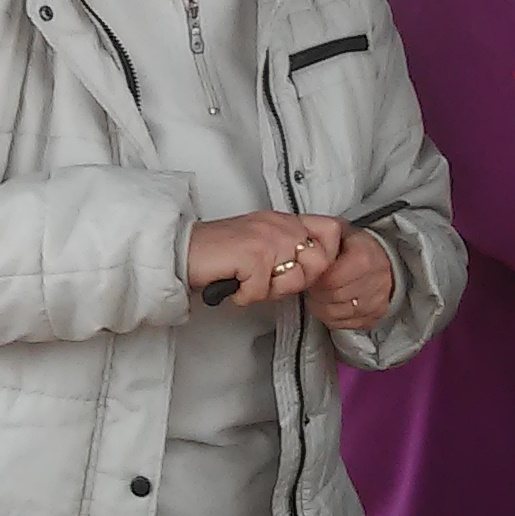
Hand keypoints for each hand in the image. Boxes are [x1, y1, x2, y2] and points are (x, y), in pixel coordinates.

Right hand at [187, 212, 347, 309]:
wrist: (182, 250)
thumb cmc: (218, 252)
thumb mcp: (262, 243)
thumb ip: (288, 249)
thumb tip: (315, 269)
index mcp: (284, 219)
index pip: (332, 229)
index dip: (326, 255)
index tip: (302, 268)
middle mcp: (280, 224)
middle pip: (320, 262)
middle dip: (295, 281)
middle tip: (268, 280)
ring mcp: (268, 238)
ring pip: (295, 280)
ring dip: (269, 290)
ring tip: (248, 280)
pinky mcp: (253, 256)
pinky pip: (263, 292)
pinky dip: (245, 295)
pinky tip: (233, 283)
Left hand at [304, 228, 395, 329]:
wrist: (383, 259)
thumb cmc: (356, 247)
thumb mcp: (339, 234)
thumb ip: (323, 241)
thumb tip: (304, 251)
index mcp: (364, 258)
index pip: (331, 280)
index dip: (316, 279)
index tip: (312, 274)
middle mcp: (374, 282)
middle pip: (332, 298)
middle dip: (317, 292)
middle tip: (314, 285)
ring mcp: (376, 302)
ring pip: (336, 314)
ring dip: (321, 306)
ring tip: (320, 294)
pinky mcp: (374, 317)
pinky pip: (344, 325)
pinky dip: (332, 317)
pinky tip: (331, 305)